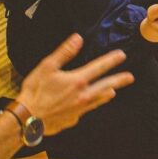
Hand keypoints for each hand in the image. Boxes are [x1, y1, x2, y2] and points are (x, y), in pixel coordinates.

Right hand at [15, 34, 133, 135]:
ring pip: (99, 100)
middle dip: (119, 80)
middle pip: (106, 85)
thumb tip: (78, 38)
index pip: (100, 67)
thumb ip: (64, 53)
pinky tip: (91, 103)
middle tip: (130, 77)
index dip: (112, 60)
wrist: (27, 120)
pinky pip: (87, 110)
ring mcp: (80, 109)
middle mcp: (83, 95)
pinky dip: (92, 104)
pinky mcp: (74, 119)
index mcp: (78, 80)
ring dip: (107, 93)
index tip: (122, 55)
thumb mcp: (47, 67)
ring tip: (114, 91)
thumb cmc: (35, 91)